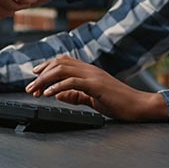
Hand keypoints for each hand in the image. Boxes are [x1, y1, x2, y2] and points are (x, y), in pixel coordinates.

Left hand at [24, 55, 168, 121]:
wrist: (138, 106)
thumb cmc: (118, 103)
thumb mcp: (92, 99)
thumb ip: (75, 95)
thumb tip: (57, 94)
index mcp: (89, 71)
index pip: (64, 61)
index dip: (46, 66)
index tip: (34, 76)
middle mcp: (89, 69)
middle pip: (59, 63)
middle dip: (41, 74)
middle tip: (30, 87)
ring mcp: (93, 75)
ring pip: (63, 70)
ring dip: (45, 79)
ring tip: (35, 90)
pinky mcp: (96, 85)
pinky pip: (72, 82)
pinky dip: (58, 87)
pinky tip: (49, 94)